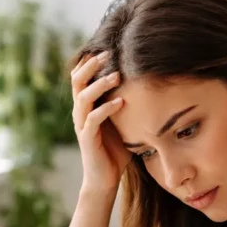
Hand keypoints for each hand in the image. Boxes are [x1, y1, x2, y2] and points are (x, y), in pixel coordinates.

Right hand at [71, 52, 131, 198]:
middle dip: (91, 65)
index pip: (82, 76)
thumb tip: (149, 86)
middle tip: (109, 53)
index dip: (90, 60)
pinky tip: (121, 102)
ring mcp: (82, 125)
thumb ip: (126, 105)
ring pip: (84, 97)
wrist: (104, 180)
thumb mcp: (121, 122)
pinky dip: (106, 109)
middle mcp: (80, 112)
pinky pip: (93, 119)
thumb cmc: (114, 151)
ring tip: (117, 75)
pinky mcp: (87, 139)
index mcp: (86, 106)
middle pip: (77, 80)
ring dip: (100, 84)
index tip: (107, 46)